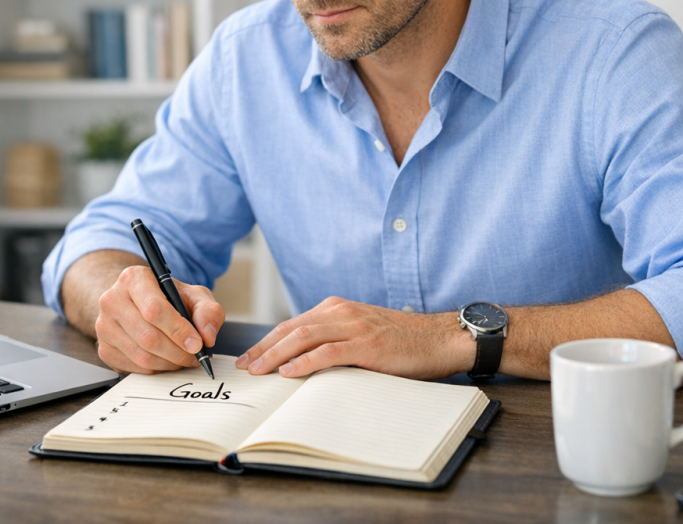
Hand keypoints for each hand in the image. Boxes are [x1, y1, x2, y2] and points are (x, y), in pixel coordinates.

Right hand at [93, 264, 224, 373]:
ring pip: (142, 356)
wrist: (139, 303)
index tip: (197, 343)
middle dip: (178, 352)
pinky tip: (167, 361)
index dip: (178, 330)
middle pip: (148, 336)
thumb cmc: (167, 298)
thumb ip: (208, 311)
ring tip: (184, 358)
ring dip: (170, 363)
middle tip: (195, 356)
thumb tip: (207, 335)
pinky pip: (134, 368)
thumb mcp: (194, 295)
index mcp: (133, 279)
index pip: (154, 309)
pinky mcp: (104, 349)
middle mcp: (112, 300)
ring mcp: (104, 326)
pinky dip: (157, 370)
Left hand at [234, 296, 470, 379]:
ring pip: (303, 338)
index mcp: (337, 308)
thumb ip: (335, 340)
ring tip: (259, 370)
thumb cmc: (401, 341)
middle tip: (244, 366)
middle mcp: (341, 312)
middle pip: (291, 329)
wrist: (438, 338)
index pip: (293, 324)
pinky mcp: (366, 345)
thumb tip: (302, 362)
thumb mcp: (361, 332)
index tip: (250, 357)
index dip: (267, 341)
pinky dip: (304, 362)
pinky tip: (288, 372)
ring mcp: (353, 327)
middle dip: (263, 348)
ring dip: (275, 355)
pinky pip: (328, 352)